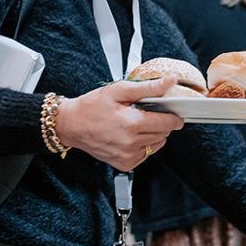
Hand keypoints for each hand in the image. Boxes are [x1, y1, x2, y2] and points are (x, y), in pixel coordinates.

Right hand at [55, 77, 184, 171]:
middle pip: (164, 133)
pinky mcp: (125, 164)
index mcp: (132, 123)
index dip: (173, 116)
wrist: (71, 125)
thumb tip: (170, 81)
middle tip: (147, 113)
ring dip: (153, 134)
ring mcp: (128, 155)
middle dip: (161, 123)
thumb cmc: (92, 106)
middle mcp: (131, 143)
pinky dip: (143, 145)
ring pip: (157, 144)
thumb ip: (148, 87)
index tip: (174, 112)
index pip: (167, 122)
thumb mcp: (119, 90)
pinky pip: (146, 154)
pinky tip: (130, 136)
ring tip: (136, 124)